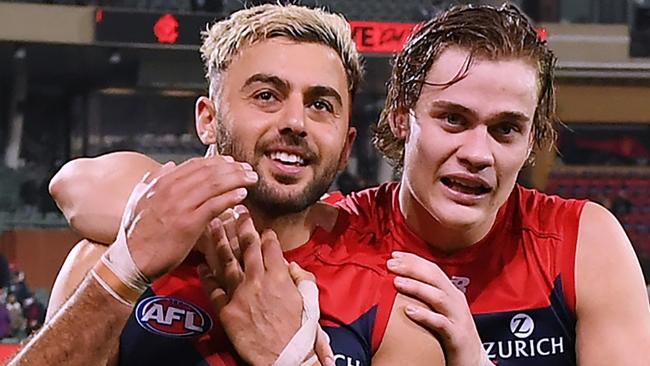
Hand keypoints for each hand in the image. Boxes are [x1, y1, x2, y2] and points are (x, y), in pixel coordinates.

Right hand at [123, 155, 257, 279]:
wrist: (130, 260)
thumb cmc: (136, 234)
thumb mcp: (139, 200)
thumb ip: (153, 181)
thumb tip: (168, 166)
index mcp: (162, 183)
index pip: (196, 165)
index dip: (217, 162)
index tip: (232, 162)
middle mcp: (172, 190)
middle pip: (209, 172)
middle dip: (233, 168)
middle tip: (248, 169)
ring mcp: (180, 206)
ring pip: (215, 185)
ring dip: (237, 179)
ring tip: (251, 179)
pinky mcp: (188, 224)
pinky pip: (214, 205)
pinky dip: (230, 197)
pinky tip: (242, 195)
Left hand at [199, 208, 302, 365]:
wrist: (283, 356)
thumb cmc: (300, 330)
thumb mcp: (309, 300)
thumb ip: (301, 278)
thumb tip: (290, 266)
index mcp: (279, 276)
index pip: (271, 247)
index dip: (267, 235)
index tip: (263, 228)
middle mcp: (258, 280)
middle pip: (247, 247)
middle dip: (243, 226)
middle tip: (237, 211)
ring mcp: (240, 294)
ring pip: (227, 261)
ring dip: (219, 241)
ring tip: (214, 225)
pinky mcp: (227, 310)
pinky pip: (214, 290)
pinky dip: (207, 276)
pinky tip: (202, 265)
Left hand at [387, 252, 485, 365]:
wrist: (473, 361)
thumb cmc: (451, 333)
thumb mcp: (440, 310)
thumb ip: (425, 296)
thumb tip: (399, 281)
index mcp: (451, 292)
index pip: (432, 269)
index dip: (413, 260)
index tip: (394, 255)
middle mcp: (456, 301)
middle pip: (434, 278)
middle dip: (412, 268)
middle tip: (391, 264)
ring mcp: (458, 318)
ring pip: (438, 297)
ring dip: (417, 288)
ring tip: (397, 282)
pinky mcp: (457, 336)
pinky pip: (441, 323)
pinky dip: (425, 316)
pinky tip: (409, 311)